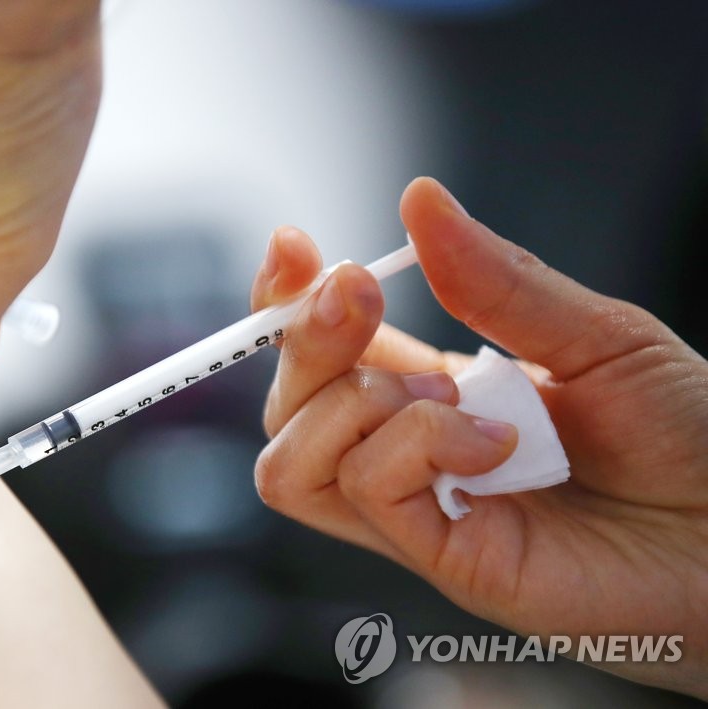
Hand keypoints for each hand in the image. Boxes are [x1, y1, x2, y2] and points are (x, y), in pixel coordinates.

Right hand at [249, 177, 707, 696]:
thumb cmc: (688, 437)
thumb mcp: (595, 336)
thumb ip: (498, 282)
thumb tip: (420, 200)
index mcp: (430, 391)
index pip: (318, 351)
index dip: (286, 299)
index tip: (296, 245)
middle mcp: (407, 451)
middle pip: (287, 401)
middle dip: (304, 335)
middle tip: (356, 294)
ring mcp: (417, 509)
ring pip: (289, 459)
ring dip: (347, 401)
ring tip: (447, 395)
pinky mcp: (439, 557)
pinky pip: (365, 489)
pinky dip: (413, 445)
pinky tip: (493, 444)